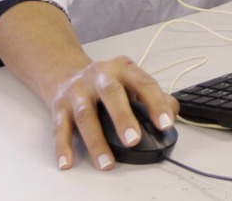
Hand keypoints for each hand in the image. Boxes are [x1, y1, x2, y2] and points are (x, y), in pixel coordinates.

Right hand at [49, 57, 177, 171]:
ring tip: (107, 162)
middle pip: (111, 95)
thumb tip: (172, 111)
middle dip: (123, 119)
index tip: (165, 124)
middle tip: (133, 140)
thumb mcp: (131, 80)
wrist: (67, 73)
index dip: (156, 104)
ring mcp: (77, 92)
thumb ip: (152, 95)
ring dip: (96, 141)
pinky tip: (67, 162)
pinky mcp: (58, 107)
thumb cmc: (107, 81)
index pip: (144, 84)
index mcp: (123, 69)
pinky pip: (59, 129)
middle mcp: (99, 77)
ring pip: (85, 116)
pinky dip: (63, 147)